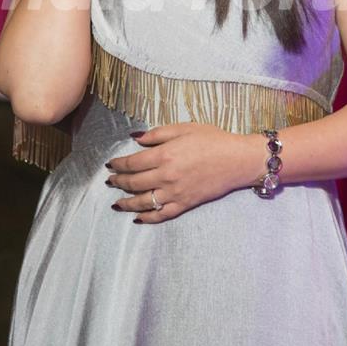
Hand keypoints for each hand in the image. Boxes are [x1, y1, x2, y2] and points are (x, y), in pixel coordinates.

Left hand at [105, 123, 263, 223]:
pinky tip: (138, 218)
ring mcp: (174, 193)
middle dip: (118, 182)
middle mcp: (165, 176)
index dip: (119, 164)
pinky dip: (147, 218)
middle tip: (110, 181)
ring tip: (116, 202)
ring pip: (143, 202)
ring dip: (126, 203)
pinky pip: (161, 214)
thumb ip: (158, 133)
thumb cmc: (212, 139)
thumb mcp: (184, 128)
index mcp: (164, 155)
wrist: (236, 160)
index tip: (110, 165)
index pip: (133, 163)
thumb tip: (136, 138)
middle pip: (134, 183)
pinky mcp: (184, 204)